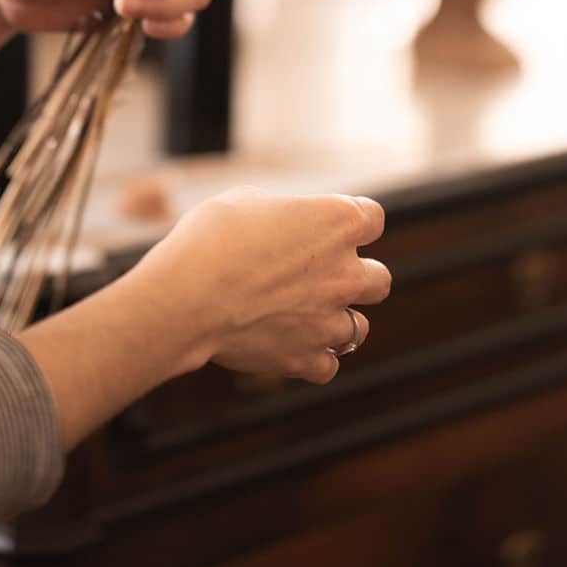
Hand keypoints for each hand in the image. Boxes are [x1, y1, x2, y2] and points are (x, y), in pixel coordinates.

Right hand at [135, 187, 389, 384]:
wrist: (187, 296)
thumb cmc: (212, 238)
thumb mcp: (245, 201)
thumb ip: (280, 212)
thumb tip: (280, 222)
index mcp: (337, 222)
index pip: (373, 218)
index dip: (351, 221)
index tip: (327, 227)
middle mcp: (346, 272)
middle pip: (379, 279)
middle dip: (355, 277)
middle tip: (320, 275)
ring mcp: (330, 320)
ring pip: (359, 329)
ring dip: (335, 320)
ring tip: (302, 315)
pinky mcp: (307, 359)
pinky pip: (327, 365)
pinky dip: (312, 357)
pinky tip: (287, 343)